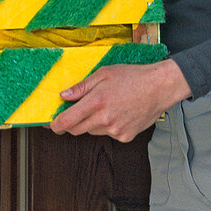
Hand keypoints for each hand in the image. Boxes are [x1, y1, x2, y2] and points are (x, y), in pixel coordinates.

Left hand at [49, 58, 190, 141]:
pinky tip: (118, 113)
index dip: (55, 125)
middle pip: (77, 130)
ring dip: (92, 123)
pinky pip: (109, 134)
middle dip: (72, 123)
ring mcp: (115, 130)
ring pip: (93, 131)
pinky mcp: (125, 136)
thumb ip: (81, 87)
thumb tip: (64, 96)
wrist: (160, 87)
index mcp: (96, 102)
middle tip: (77, 112)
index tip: (51, 125)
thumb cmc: (133, 77)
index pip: (67, 121)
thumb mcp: (103, 74)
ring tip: (106, 107)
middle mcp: (104, 119)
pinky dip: (108, 126)